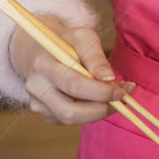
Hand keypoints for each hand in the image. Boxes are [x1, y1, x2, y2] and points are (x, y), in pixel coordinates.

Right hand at [10, 16, 133, 125]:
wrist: (41, 51)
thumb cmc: (66, 42)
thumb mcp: (82, 37)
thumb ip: (95, 56)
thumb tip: (108, 78)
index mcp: (43, 64)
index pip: (74, 85)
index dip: (101, 91)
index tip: (122, 90)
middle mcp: (36, 87)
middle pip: (70, 112)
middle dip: (101, 109)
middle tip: (121, 98)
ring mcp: (38, 103)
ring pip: (71, 119)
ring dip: (98, 112)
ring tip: (113, 97)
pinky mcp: (44, 113)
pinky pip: (71, 120)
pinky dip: (89, 113)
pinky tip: (98, 99)